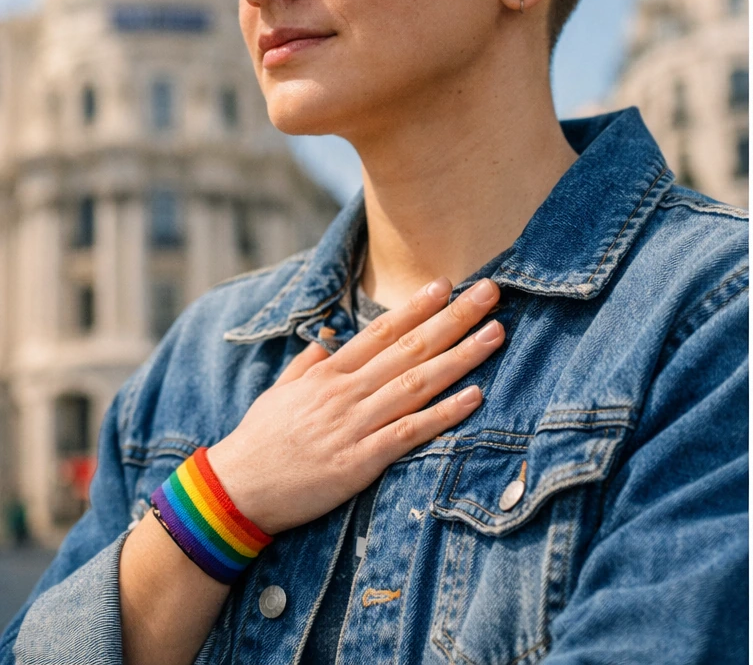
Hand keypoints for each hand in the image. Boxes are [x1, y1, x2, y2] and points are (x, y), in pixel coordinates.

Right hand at [207, 277, 503, 534]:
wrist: (236, 490)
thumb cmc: (259, 440)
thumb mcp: (280, 391)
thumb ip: (309, 362)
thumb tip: (331, 334)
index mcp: (329, 373)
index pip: (381, 330)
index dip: (416, 306)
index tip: (446, 284)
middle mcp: (347, 392)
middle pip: (410, 348)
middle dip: (453, 319)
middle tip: (489, 293)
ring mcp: (355, 425)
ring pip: (418, 383)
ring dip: (461, 357)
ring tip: (495, 334)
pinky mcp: (361, 462)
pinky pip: (410, 432)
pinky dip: (444, 413)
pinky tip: (475, 396)